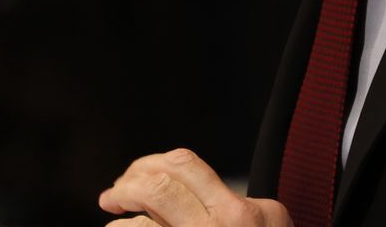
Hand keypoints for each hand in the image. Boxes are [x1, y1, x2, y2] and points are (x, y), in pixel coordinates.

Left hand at [99, 148, 291, 226]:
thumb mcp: (271, 223)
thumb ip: (239, 201)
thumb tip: (199, 186)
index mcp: (236, 214)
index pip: (184, 166)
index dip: (151, 164)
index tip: (138, 173)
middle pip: (156, 189)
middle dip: (127, 185)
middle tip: (114, 195)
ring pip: (139, 226)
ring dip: (119, 224)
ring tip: (116, 224)